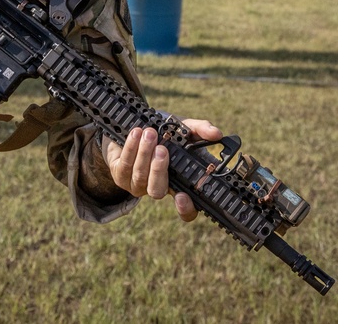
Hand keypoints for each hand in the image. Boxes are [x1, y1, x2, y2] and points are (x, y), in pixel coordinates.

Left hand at [102, 118, 221, 220]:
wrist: (133, 128)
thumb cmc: (163, 133)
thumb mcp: (183, 130)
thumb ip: (200, 130)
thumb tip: (216, 133)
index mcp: (177, 183)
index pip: (186, 208)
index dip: (185, 209)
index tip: (183, 197)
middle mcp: (157, 188)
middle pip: (158, 191)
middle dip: (159, 170)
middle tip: (162, 149)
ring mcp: (137, 185)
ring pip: (140, 176)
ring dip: (144, 153)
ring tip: (149, 133)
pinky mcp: (121, 176)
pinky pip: (126, 164)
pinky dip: (131, 147)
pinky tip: (135, 134)